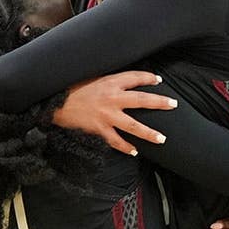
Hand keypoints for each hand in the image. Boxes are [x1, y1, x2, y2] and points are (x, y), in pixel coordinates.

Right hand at [52, 71, 175, 154]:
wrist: (55, 103)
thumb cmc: (72, 89)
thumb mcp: (92, 78)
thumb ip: (109, 80)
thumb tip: (124, 81)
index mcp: (110, 82)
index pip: (135, 77)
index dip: (148, 78)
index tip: (158, 80)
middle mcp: (112, 98)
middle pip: (142, 100)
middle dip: (159, 102)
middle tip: (173, 105)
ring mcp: (107, 116)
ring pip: (133, 125)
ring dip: (149, 133)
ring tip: (162, 139)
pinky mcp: (99, 129)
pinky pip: (116, 141)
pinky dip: (126, 147)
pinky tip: (135, 151)